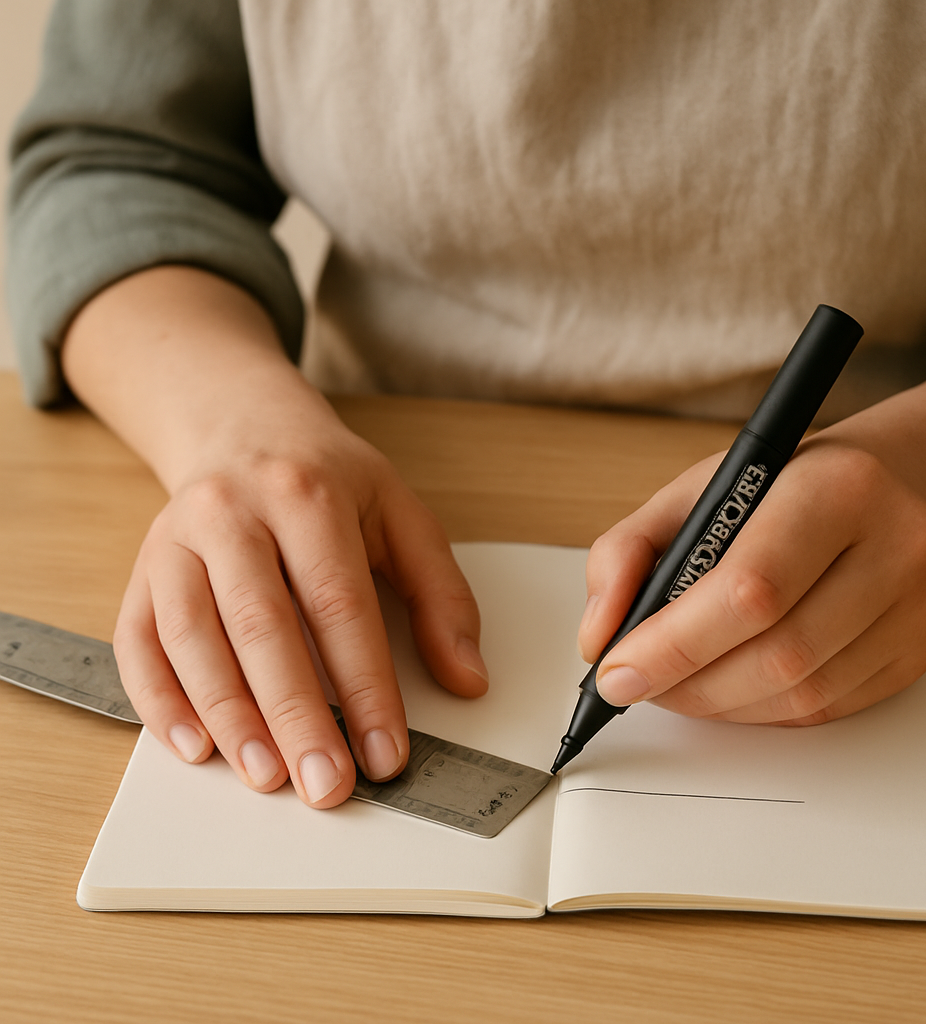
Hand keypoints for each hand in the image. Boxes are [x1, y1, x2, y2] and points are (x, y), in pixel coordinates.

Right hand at [62, 267, 487, 806]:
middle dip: (296, 715)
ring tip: (266, 775)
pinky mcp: (143, 569)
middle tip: (326, 784)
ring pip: (193, 636)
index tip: (386, 751)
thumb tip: (468, 678)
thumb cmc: (329, 482)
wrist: (247, 429)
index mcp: (308, 496)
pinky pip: (137, 639)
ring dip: (229, 715)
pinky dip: (159, 699)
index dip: (364, 685)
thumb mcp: (401, 515)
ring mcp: (176, 541)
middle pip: (264, 625)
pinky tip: (194, 746)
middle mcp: (233, 513)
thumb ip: (441, 595)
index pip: (340, 604)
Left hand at [577, 434, 925, 725]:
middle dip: (689, 683)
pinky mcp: (918, 653)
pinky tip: (728, 687)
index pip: (750, 588)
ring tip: (675, 684)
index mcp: (835, 486)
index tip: (616, 671)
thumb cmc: (777, 489)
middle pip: (779, 652)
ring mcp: (918, 606)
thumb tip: (598, 637)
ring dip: (719, 705)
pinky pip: (827, 709)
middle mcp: (897, 544)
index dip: (675, 644)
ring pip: (802, 693)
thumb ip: (627, 552)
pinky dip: (760, 710)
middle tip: (637, 685)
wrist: (880, 487)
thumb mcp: (693, 492)